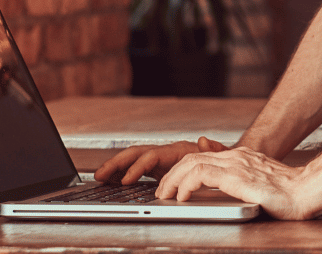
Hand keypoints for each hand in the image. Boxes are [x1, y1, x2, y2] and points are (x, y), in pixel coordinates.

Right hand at [95, 136, 228, 183]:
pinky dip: (122, 174)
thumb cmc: (221, 160)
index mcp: (177, 149)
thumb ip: (214, 150)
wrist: (222, 162)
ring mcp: (160, 160)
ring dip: (115, 168)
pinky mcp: (157, 169)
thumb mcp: (221, 156)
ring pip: (132, 160)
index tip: (126, 180)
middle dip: (116, 164)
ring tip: (99, 177)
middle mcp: (165, 152)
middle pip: (136, 154)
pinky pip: (136, 169)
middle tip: (100, 175)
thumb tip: (203, 140)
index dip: (138, 168)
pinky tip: (111, 182)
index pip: (151, 156)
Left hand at [155, 147, 321, 219]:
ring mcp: (236, 163)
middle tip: (162, 191)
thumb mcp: (259, 184)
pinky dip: (186, 184)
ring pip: (191, 163)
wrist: (307, 191)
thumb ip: (241, 181)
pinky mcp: (236, 175)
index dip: (182, 170)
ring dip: (173, 179)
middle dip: (171, 174)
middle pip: (191, 158)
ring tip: (165, 194)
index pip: (202, 157)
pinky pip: (201, 174)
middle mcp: (236, 156)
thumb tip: (223, 188)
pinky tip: (182, 196)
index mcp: (241, 157)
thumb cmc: (289, 193)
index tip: (173, 186)